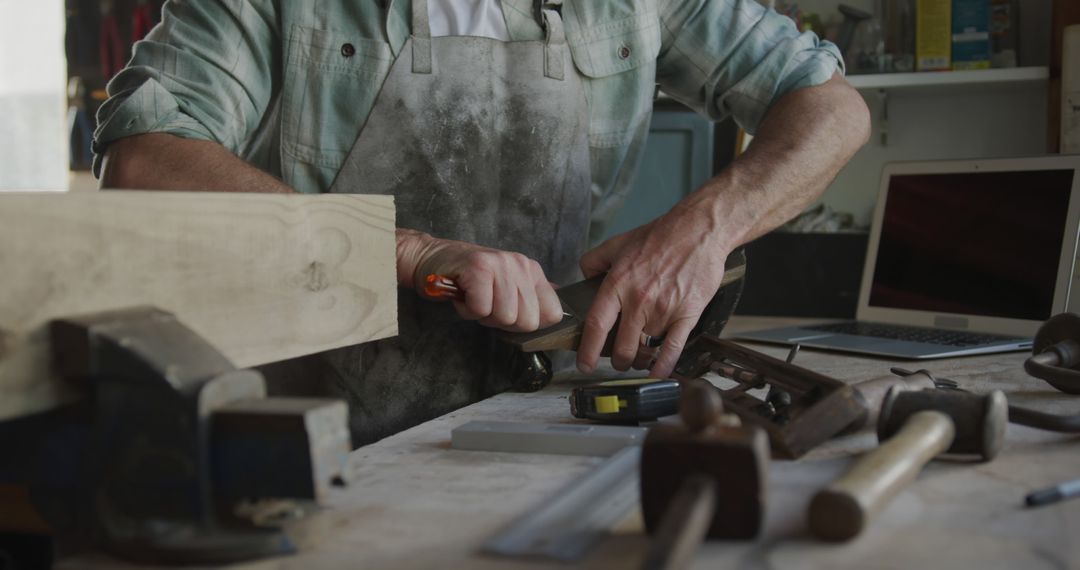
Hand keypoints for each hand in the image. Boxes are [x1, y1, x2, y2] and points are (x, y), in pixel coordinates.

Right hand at [396, 229, 562, 331]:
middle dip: (503, 322)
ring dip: (483, 315)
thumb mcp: (507, 286)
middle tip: (486, 304)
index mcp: (532, 270)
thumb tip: (557, 315)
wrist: (432, 259)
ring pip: (505, 316)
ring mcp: (500, 265)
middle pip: (528, 321)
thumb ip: (530, 297)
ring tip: (474, 297)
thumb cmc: (469, 279)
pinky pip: (481, 310)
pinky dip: (468, 310)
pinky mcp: (479, 269)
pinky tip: (463, 295)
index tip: (508, 314)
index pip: (553, 313)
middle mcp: (520, 265)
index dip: (528, 324)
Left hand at [576, 205, 730, 377]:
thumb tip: (585, 279)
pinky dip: (664, 365)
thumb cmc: (660, 236)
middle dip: (618, 361)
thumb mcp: (618, 243)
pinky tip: (659, 372)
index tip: (584, 363)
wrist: (698, 231)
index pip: (597, 325)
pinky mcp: (687, 314)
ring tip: (640, 356)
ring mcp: (663, 309)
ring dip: (641, 357)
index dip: (588, 350)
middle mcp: (638, 300)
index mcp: (618, 284)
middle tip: (618, 360)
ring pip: (646, 348)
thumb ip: (594, 261)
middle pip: (622, 347)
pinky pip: (673, 348)